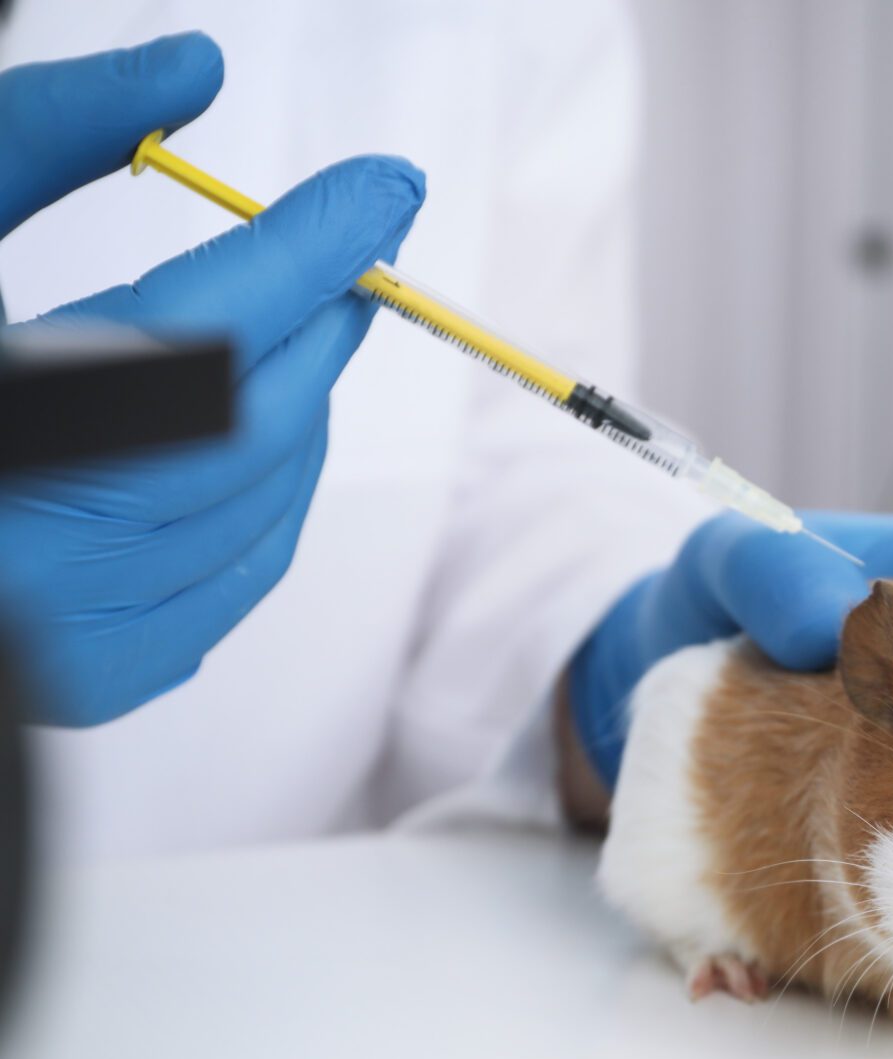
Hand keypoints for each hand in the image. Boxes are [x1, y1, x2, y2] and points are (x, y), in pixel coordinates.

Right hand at [0, 33, 425, 725]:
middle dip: (315, 325)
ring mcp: (66, 640)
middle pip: (245, 427)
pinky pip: (240, 573)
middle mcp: (27, 562)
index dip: (303, 250)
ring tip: (298, 328)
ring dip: (301, 403)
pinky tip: (254, 433)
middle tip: (356, 251)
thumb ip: (42, 137)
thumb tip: (193, 70)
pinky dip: (268, 490)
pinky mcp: (96, 681)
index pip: (193, 329)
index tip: (384, 186)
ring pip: (261, 503)